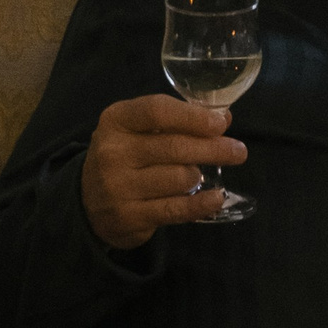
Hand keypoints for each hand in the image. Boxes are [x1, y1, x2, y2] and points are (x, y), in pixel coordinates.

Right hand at [81, 95, 246, 250]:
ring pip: (180, 178)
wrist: (88, 201)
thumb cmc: (125, 157)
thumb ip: (177, 122)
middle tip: (238, 151)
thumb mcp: (140, 131)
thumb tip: (223, 117)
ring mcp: (118, 186)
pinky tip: (216, 198)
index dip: (193, 117)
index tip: (220, 123)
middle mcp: (113, 151)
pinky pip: (176, 209)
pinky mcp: (128, 216)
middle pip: (175, 147)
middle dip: (213, 148)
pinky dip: (201, 204)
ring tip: (199, 176)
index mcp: (116, 120)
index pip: (157, 111)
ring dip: (198, 177)